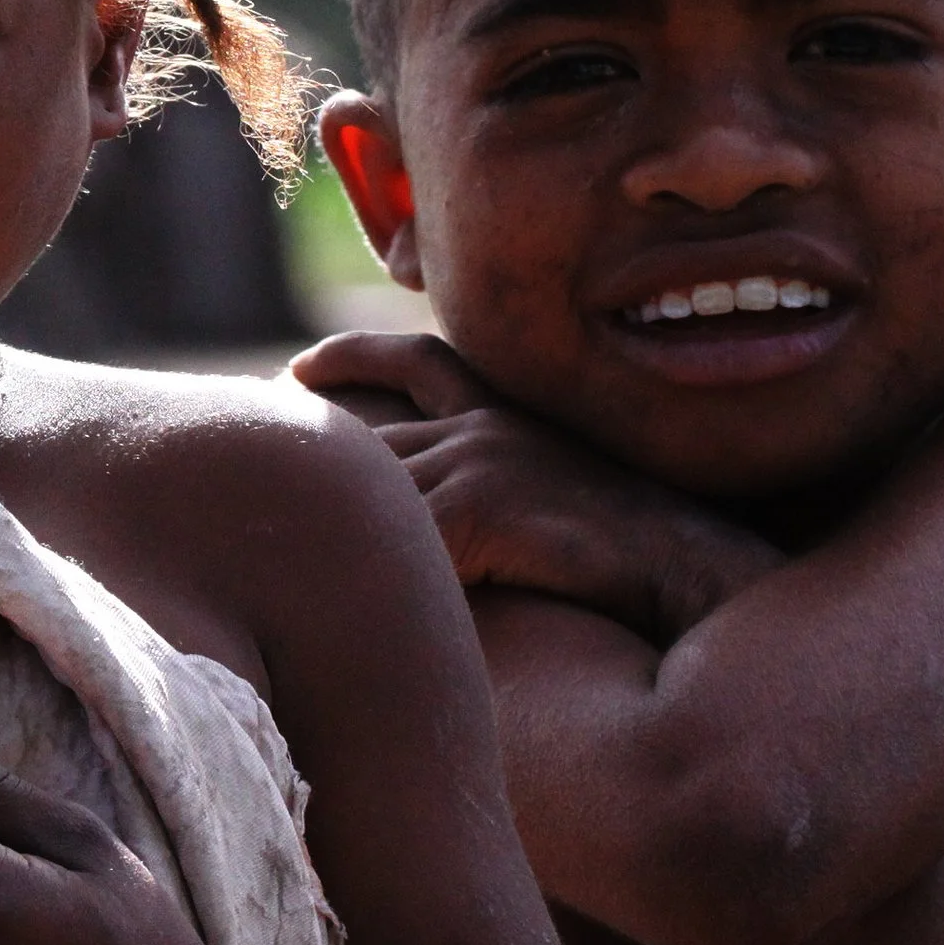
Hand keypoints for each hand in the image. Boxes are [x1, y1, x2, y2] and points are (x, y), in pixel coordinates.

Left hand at [293, 332, 777, 639]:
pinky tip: (322, 583)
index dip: (349, 361)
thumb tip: (476, 518)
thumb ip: (512, 489)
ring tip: (260, 535)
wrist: (704, 580)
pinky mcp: (484, 509)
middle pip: (367, 428)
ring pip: (367, 482)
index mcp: (510, 414)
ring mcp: (484, 463)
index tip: (298, 372)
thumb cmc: (645, 560)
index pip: (413, 364)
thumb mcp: (568, 498)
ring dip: (317, 512)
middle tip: (239, 460)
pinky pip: (395, 531)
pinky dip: (357, 557)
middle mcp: (488, 427)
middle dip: (304, 444)